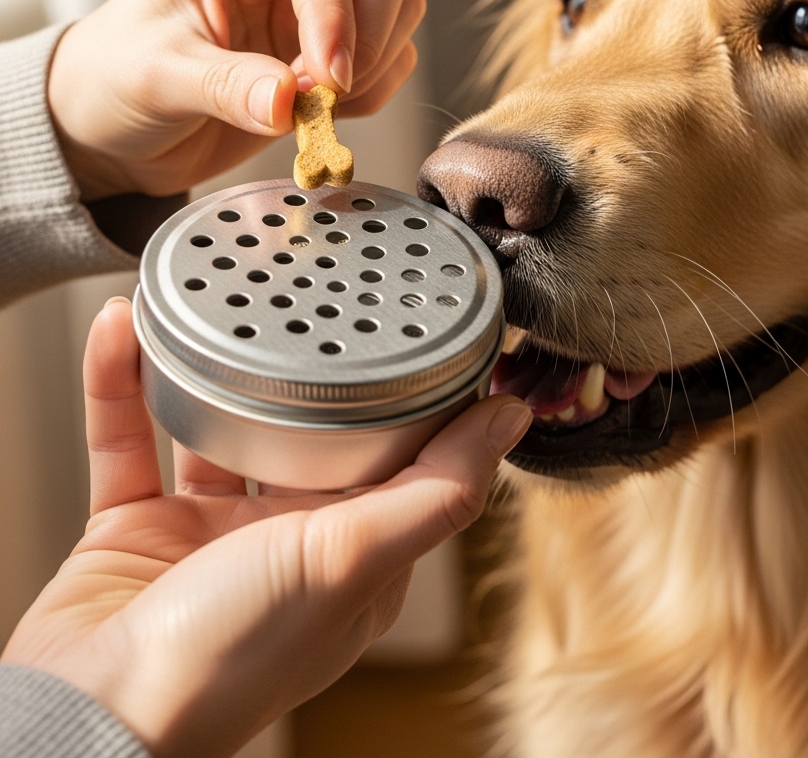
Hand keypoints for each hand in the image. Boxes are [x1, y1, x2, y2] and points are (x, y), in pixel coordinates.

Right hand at [1, 299, 529, 757]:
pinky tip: (120, 331)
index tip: (408, 327)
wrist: (90, 721)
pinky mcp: (136, 527)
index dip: (406, 396)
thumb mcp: (354, 558)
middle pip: (304, 432)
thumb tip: (513, 421)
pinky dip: (122, 385)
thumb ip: (437, 490)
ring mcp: (208, 534)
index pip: (396, 457)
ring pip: (212, 425)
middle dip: (299, 372)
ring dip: (204, 368)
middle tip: (303, 296)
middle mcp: (287, 539)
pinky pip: (129, 436)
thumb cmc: (231, 660)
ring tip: (207, 302)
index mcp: (353, 551)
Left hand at [48, 0, 425, 200]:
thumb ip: (224, 86)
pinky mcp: (340, 49)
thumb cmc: (117, 80)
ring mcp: (322, 3)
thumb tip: (287, 102)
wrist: (120, 127)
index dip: (334, 17)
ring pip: (401, 10)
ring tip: (310, 106)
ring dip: (373, 69)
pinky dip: (373, 95)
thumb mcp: (155, 78)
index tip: (327, 81)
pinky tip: (319, 115)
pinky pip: (394, 61)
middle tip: (322, 93)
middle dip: (369, 36)